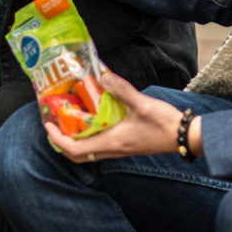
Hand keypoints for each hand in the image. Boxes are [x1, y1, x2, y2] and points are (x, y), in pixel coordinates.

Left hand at [43, 73, 197, 163]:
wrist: (184, 136)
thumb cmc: (164, 123)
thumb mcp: (143, 104)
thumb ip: (122, 90)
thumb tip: (103, 77)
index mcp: (111, 142)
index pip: (74, 149)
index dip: (57, 139)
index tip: (47, 124)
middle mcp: (112, 149)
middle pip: (77, 154)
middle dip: (61, 141)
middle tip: (54, 124)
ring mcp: (119, 149)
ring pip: (87, 151)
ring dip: (73, 139)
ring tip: (69, 120)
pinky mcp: (125, 145)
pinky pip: (99, 145)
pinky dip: (88, 136)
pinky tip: (92, 118)